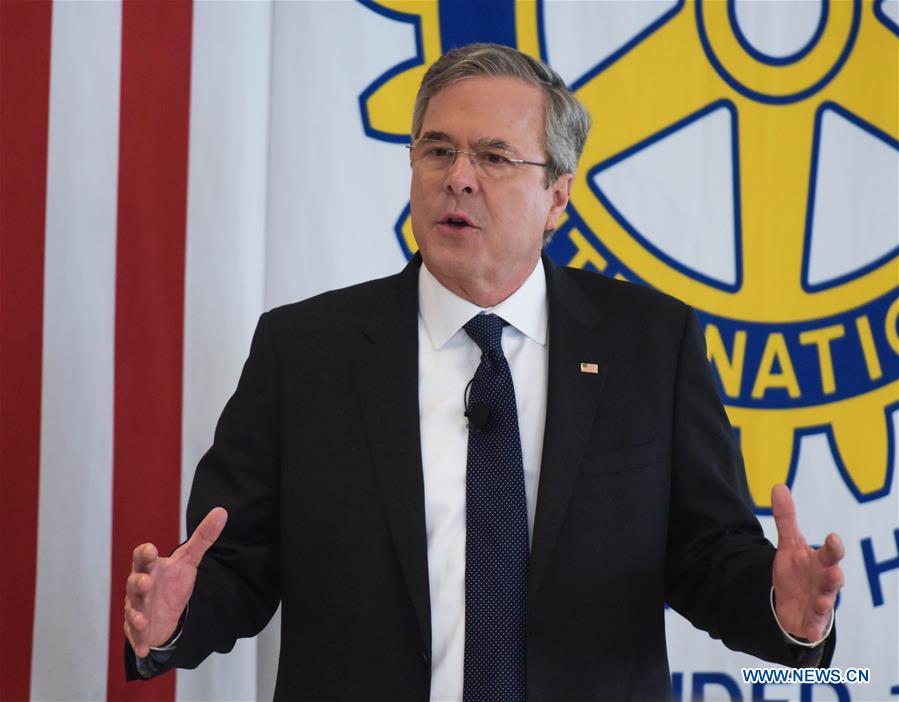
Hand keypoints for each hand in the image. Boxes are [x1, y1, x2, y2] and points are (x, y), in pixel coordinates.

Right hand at [124, 507, 227, 656]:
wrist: (164, 611)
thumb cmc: (171, 581)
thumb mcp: (188, 560)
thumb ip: (203, 537)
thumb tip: (222, 512)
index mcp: (150, 567)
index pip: (143, 556)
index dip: (145, 553)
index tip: (151, 549)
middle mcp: (139, 586)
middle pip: (134, 582)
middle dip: (139, 583)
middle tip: (147, 584)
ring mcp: (137, 607)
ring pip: (133, 609)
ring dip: (137, 615)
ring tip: (143, 620)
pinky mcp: (138, 628)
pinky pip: (135, 635)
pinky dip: (139, 641)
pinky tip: (144, 648)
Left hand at [771, 484, 843, 641]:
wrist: (794, 601)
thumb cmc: (798, 570)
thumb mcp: (789, 544)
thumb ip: (786, 518)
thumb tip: (778, 486)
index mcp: (820, 562)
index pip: (830, 552)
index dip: (832, 546)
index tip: (832, 538)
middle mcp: (824, 581)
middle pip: (833, 577)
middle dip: (834, 575)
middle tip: (835, 571)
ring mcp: (820, 602)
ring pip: (825, 602)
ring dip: (825, 602)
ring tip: (822, 601)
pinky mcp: (811, 621)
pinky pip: (813, 626)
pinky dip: (812, 629)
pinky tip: (809, 632)